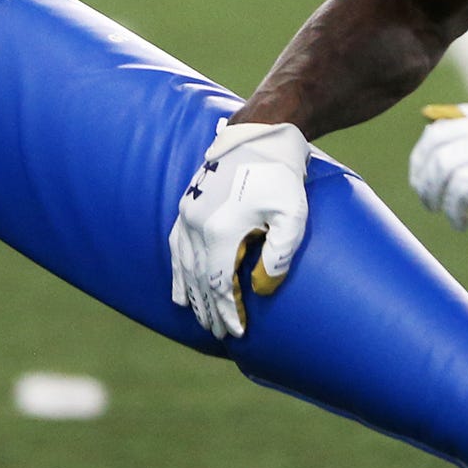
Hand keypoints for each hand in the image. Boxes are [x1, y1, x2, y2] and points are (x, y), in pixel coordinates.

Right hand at [169, 120, 310, 339]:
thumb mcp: (292, 215)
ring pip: (183, 265)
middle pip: (199, 279)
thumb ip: (279, 255)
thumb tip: (262, 289)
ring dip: (191, 294)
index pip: (220, 285)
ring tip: (198, 317)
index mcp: (221, 230)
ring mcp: (188, 213)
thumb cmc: (281, 175)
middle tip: (220, 333)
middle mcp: (197, 225)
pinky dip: (176, 269)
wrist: (259, 133)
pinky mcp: (187, 203)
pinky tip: (179, 285)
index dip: (228, 312)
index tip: (237, 333)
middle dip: (209, 310)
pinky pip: (175, 245)